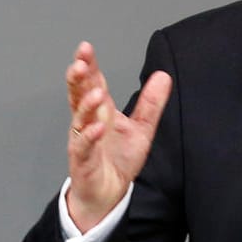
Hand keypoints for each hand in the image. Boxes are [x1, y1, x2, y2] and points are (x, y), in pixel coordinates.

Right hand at [63, 41, 172, 231]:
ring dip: (86, 105)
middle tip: (80, 62)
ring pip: (79, 118)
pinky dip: (90, 136)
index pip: (92, 82)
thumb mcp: (141, 128)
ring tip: (96, 93)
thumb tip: (163, 75)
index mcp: (100, 110)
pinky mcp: (82, 160)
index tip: (86, 48)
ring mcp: (83, 140)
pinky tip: (98, 127)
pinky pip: (83, 146)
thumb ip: (151, 103)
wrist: (109, 194)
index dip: (89, 65)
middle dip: (78, 78)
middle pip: (78, 94)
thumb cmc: (118, 159)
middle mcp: (88, 121)